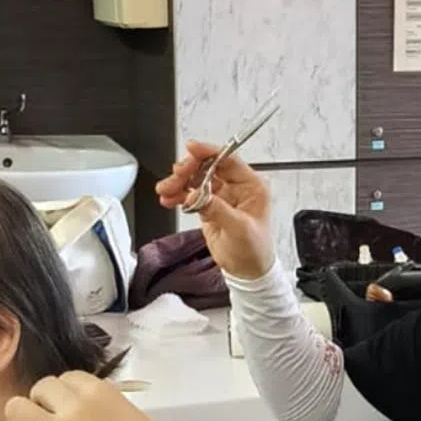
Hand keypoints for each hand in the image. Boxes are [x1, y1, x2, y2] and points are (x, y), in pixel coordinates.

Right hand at [155, 140, 274, 278]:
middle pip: (207, 167)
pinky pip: (190, 194)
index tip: (192, 149)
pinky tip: (169, 198)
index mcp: (251, 187)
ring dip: (178, 182)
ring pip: (196, 179)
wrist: (247, 271)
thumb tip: (198, 195)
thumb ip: (218, 209)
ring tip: (166, 190)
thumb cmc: (254, 250)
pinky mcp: (208, 206)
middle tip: (175, 177)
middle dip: (188, 170)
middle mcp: (236, 188)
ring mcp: (221, 196)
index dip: (208, 152)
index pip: (228, 160)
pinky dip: (178, 195)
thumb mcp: (239, 228)